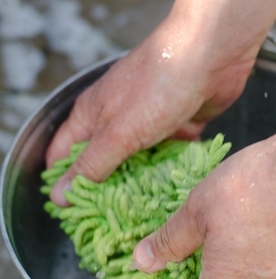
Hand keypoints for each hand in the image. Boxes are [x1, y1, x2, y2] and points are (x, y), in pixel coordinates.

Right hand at [46, 15, 254, 205]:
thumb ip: (92, 165)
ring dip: (140, 186)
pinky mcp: (179, 127)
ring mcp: (149, 123)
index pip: (65, 154)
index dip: (63, 184)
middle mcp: (117, 119)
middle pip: (103, 163)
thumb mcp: (118, 132)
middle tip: (111, 224)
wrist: (211, 53)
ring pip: (138, 164)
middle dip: (106, 191)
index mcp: (92, 115)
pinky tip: (173, 198)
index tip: (72, 215)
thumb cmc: (158, 84)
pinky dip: (169, 175)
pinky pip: (169, 159)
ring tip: (143, 219)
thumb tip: (60, 195)